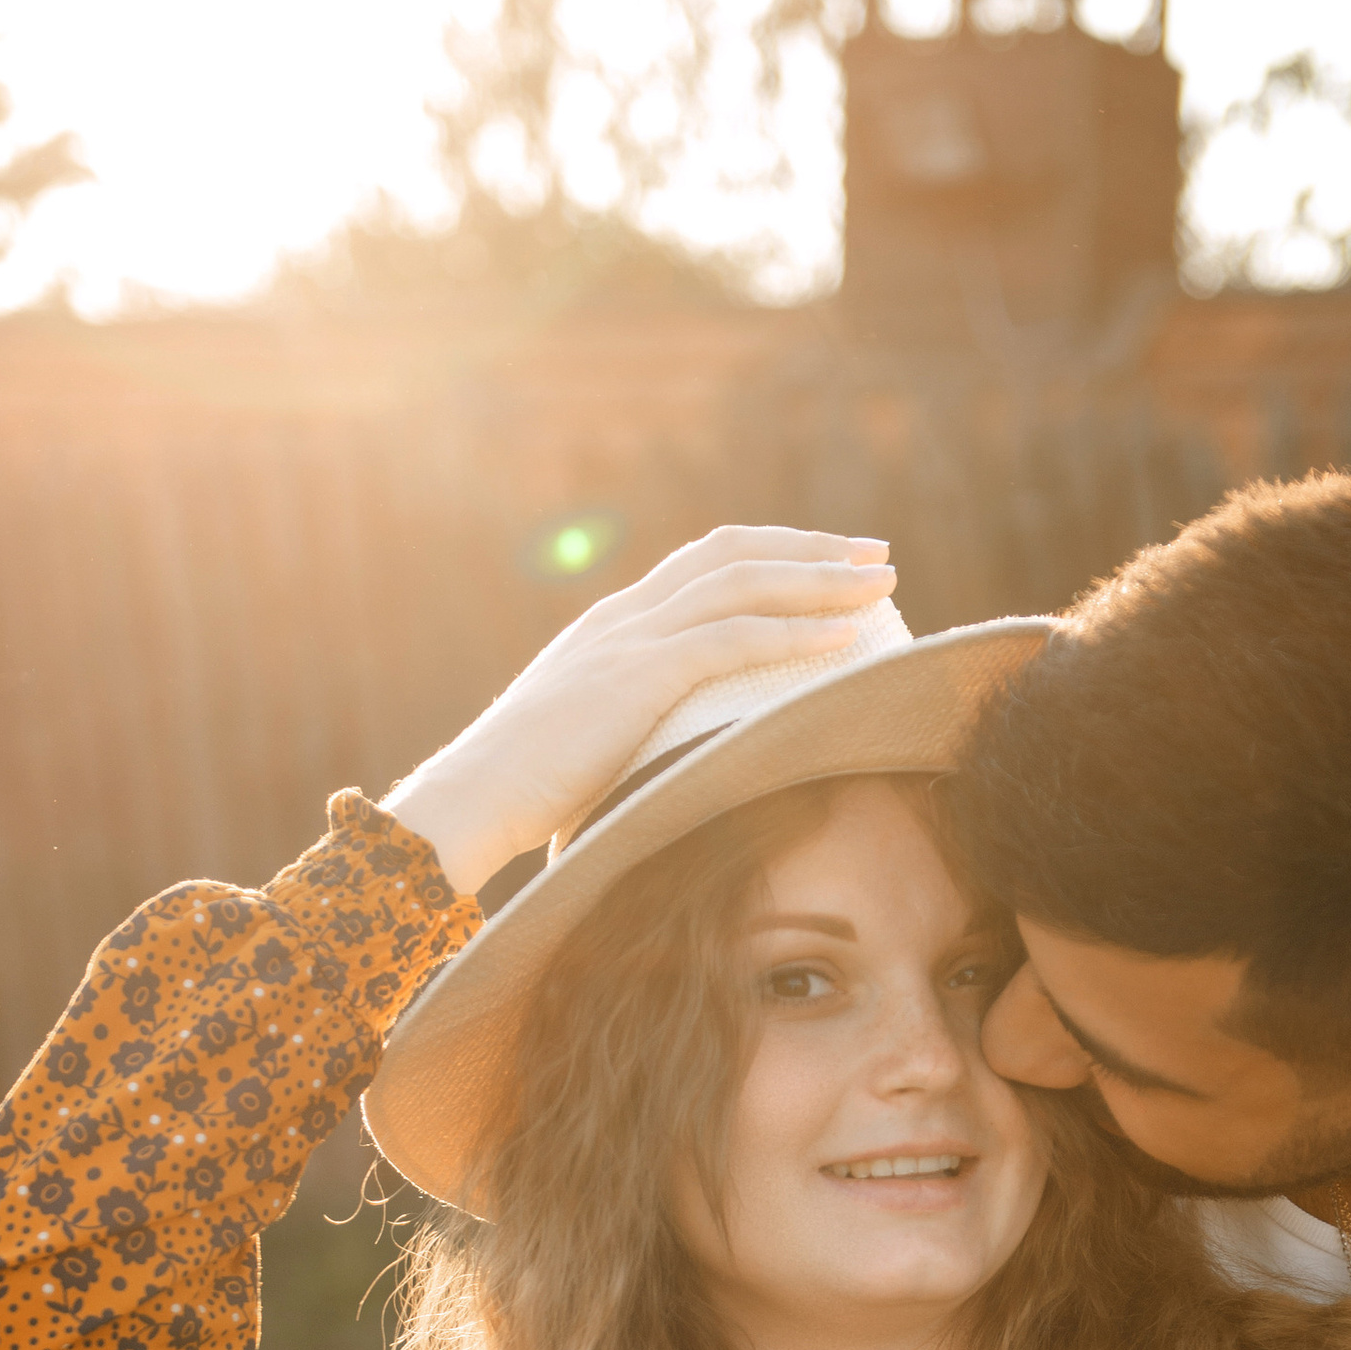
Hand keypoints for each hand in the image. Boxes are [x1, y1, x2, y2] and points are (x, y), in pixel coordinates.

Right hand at [384, 523, 896, 894]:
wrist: (469, 801)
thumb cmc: (523, 796)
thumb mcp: (589, 747)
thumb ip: (634, 734)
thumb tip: (682, 764)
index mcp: (613, 626)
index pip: (703, 564)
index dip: (771, 554)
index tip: (828, 559)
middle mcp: (624, 616)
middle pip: (733, 553)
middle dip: (811, 548)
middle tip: (875, 551)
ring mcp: (629, 640)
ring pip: (743, 585)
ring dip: (820, 579)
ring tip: (881, 582)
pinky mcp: (636, 677)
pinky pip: (732, 640)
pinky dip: (795, 632)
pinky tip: (846, 635)